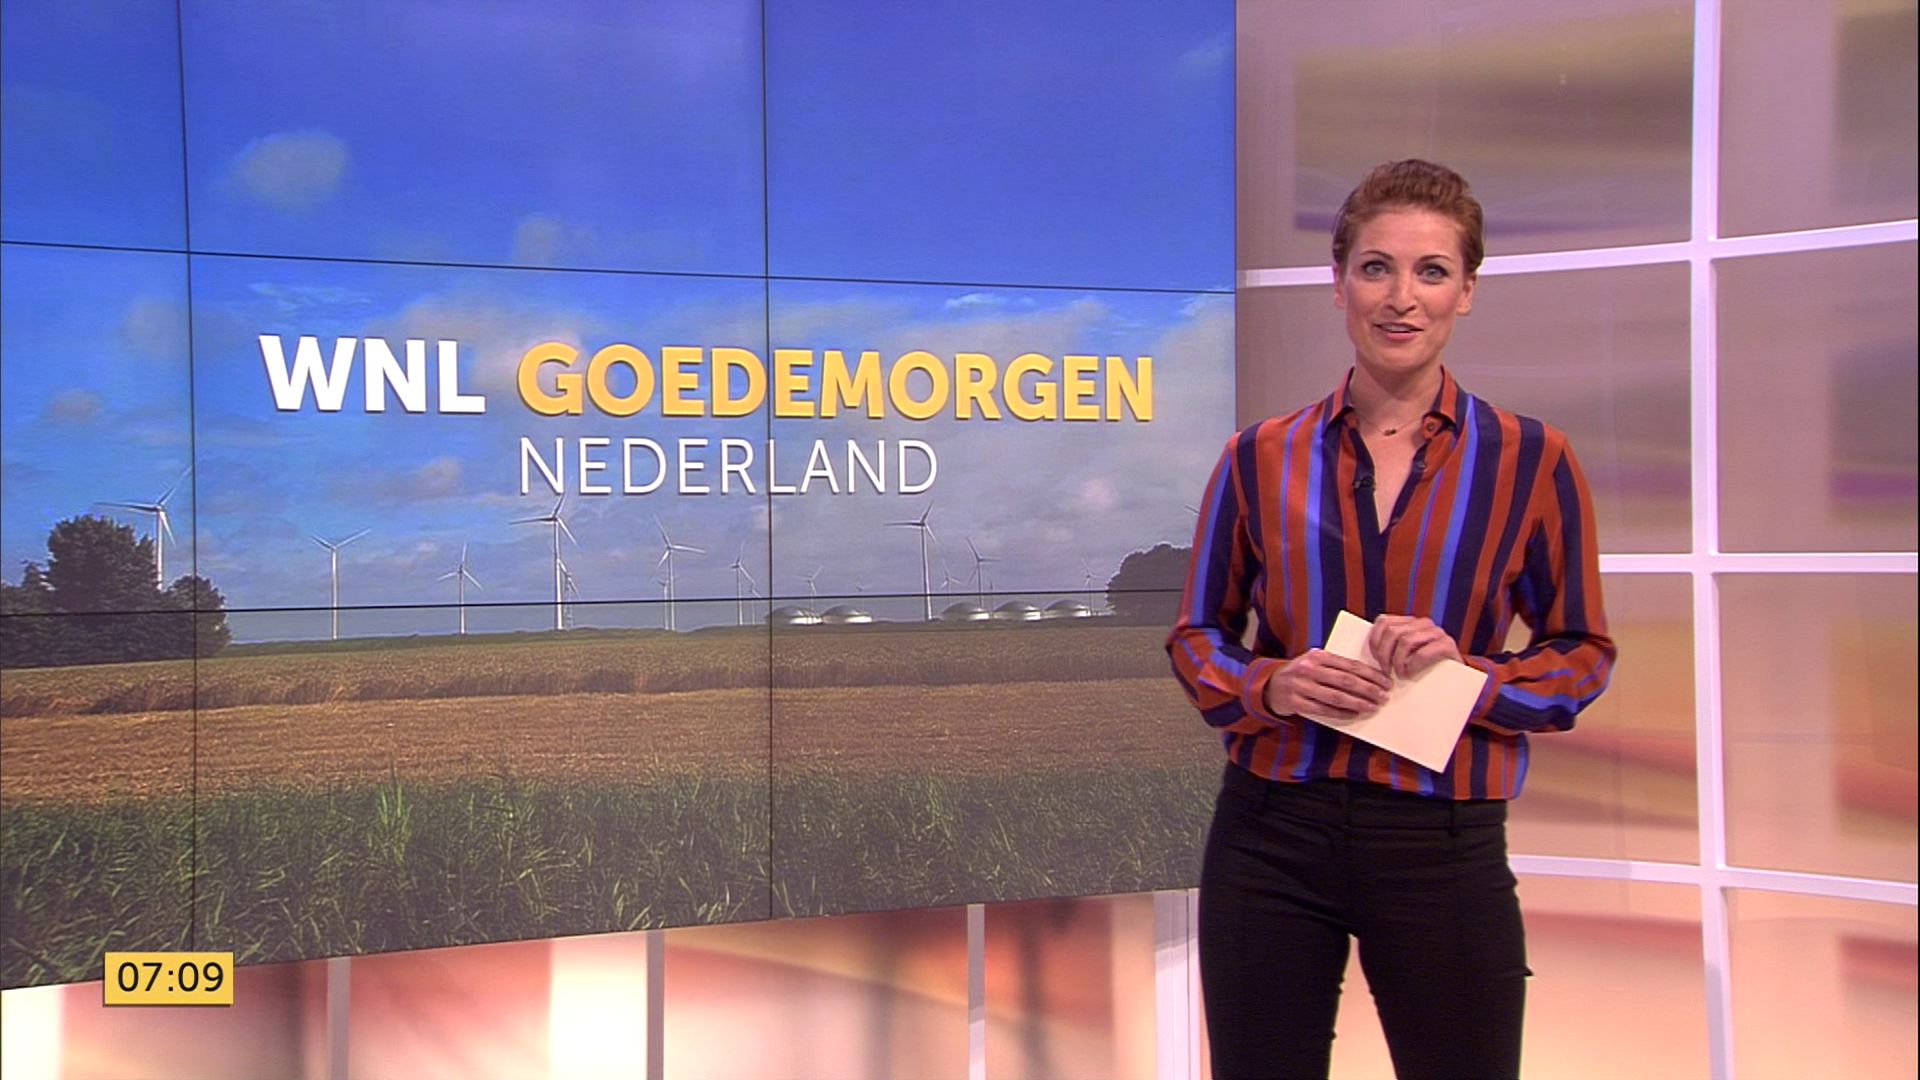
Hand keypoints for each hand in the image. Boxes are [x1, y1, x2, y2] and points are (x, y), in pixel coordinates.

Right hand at [1265, 648, 1391, 719]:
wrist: (1270, 685)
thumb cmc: (1300, 673)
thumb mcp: (1315, 662)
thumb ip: (1336, 666)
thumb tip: (1369, 677)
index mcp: (1318, 655)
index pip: (1350, 665)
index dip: (1371, 674)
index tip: (1386, 682)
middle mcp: (1309, 669)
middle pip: (1346, 681)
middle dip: (1369, 690)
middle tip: (1384, 697)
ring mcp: (1301, 686)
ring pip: (1337, 697)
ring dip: (1358, 703)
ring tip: (1373, 707)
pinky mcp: (1296, 703)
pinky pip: (1324, 709)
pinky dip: (1341, 713)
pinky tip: (1354, 714)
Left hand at [1368, 615, 1461, 678]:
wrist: (1453, 682)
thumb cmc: (1422, 671)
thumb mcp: (1402, 656)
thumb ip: (1389, 648)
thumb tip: (1365, 653)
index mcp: (1410, 622)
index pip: (1384, 621)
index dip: (1374, 640)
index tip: (1373, 659)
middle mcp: (1423, 623)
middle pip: (1393, 632)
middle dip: (1384, 654)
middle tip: (1386, 672)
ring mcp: (1437, 633)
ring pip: (1406, 640)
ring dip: (1398, 661)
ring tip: (1400, 674)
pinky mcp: (1448, 645)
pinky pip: (1424, 652)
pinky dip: (1413, 664)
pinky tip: (1411, 674)